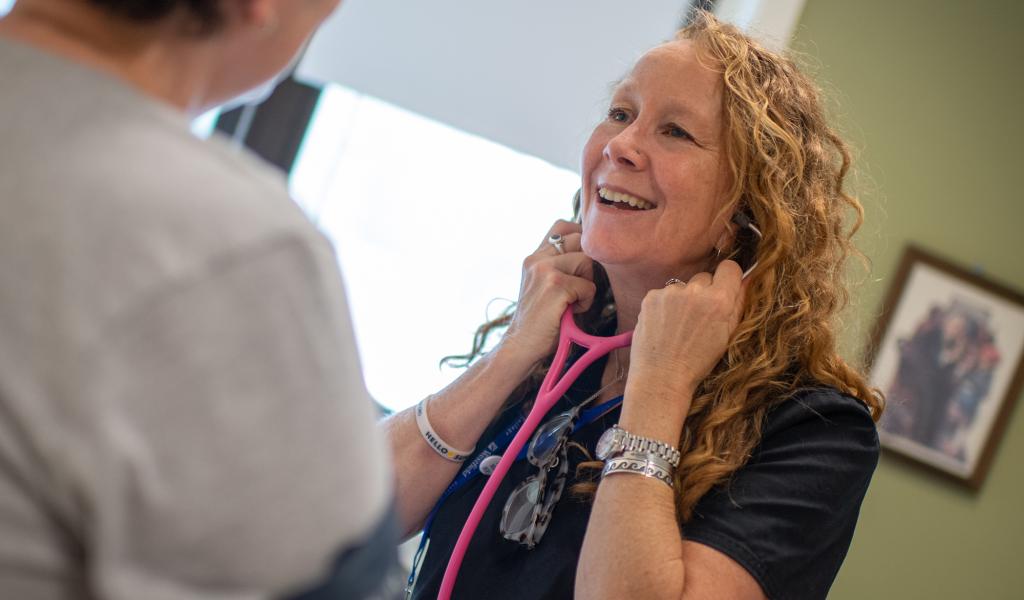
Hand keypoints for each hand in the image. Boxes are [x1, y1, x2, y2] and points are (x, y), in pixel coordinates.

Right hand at [500, 220, 596, 363]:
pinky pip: (588, 286)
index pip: (562, 226)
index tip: (581, 262)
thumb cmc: (540, 320)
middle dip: (587, 264)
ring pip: (587, 261)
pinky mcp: (555, 284)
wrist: (521, 346)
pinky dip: (586, 302)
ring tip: (573, 302)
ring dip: (587, 284)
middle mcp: (536, 258)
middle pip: (579, 239)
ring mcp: (544, 269)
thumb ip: (559, 266)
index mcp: (533, 257)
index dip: (579, 237)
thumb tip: (592, 252)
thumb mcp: (544, 286)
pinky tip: (571, 312)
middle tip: (578, 287)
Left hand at [626, 260, 746, 412]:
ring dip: (683, 299)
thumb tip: (747, 278)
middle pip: (705, 277)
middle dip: (705, 292)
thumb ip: (738, 303)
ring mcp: (670, 292)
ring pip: (683, 287)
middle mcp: (695, 291)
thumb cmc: (698, 361)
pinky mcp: (651, 297)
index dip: (728, 279)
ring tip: (678, 325)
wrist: (662, 376)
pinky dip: (665, 305)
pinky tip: (664, 325)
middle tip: (698, 317)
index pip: (729, 267)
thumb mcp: (728, 335)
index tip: (724, 289)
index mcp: (719, 300)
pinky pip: (664, 294)